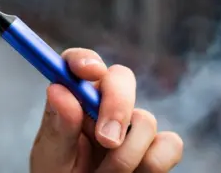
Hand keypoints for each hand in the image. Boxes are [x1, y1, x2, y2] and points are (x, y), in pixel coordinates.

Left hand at [30, 48, 182, 172]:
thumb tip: (59, 89)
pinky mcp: (156, 148)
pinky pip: (169, 145)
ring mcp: (131, 126)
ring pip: (145, 120)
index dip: (84, 60)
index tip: (90, 71)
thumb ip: (57, 128)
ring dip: (125, 156)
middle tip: (106, 140)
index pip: (76, 65)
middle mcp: (102, 106)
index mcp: (72, 101)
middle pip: (121, 78)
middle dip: (117, 106)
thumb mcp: (51, 158)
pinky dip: (153, 166)